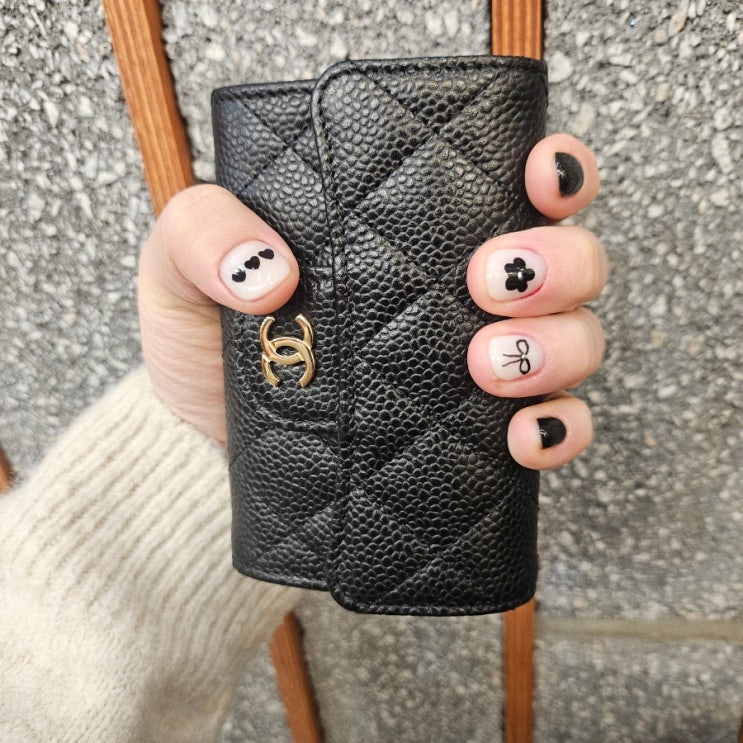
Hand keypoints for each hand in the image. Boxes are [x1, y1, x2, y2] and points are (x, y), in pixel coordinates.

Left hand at [138, 133, 604, 467]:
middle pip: (570, 261)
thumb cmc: (208, 349)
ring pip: (578, 339)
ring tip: (488, 363)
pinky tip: (524, 435)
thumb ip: (202, 233)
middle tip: (487, 285)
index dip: (556, 173)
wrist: (207, 448)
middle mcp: (464, 296)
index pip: (518, 185)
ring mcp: (479, 366)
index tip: (539, 180)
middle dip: (553, 267)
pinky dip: (559, 429)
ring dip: (557, 345)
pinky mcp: (478, 435)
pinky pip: (557, 427)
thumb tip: (269, 269)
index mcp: (418, 236)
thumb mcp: (181, 271)